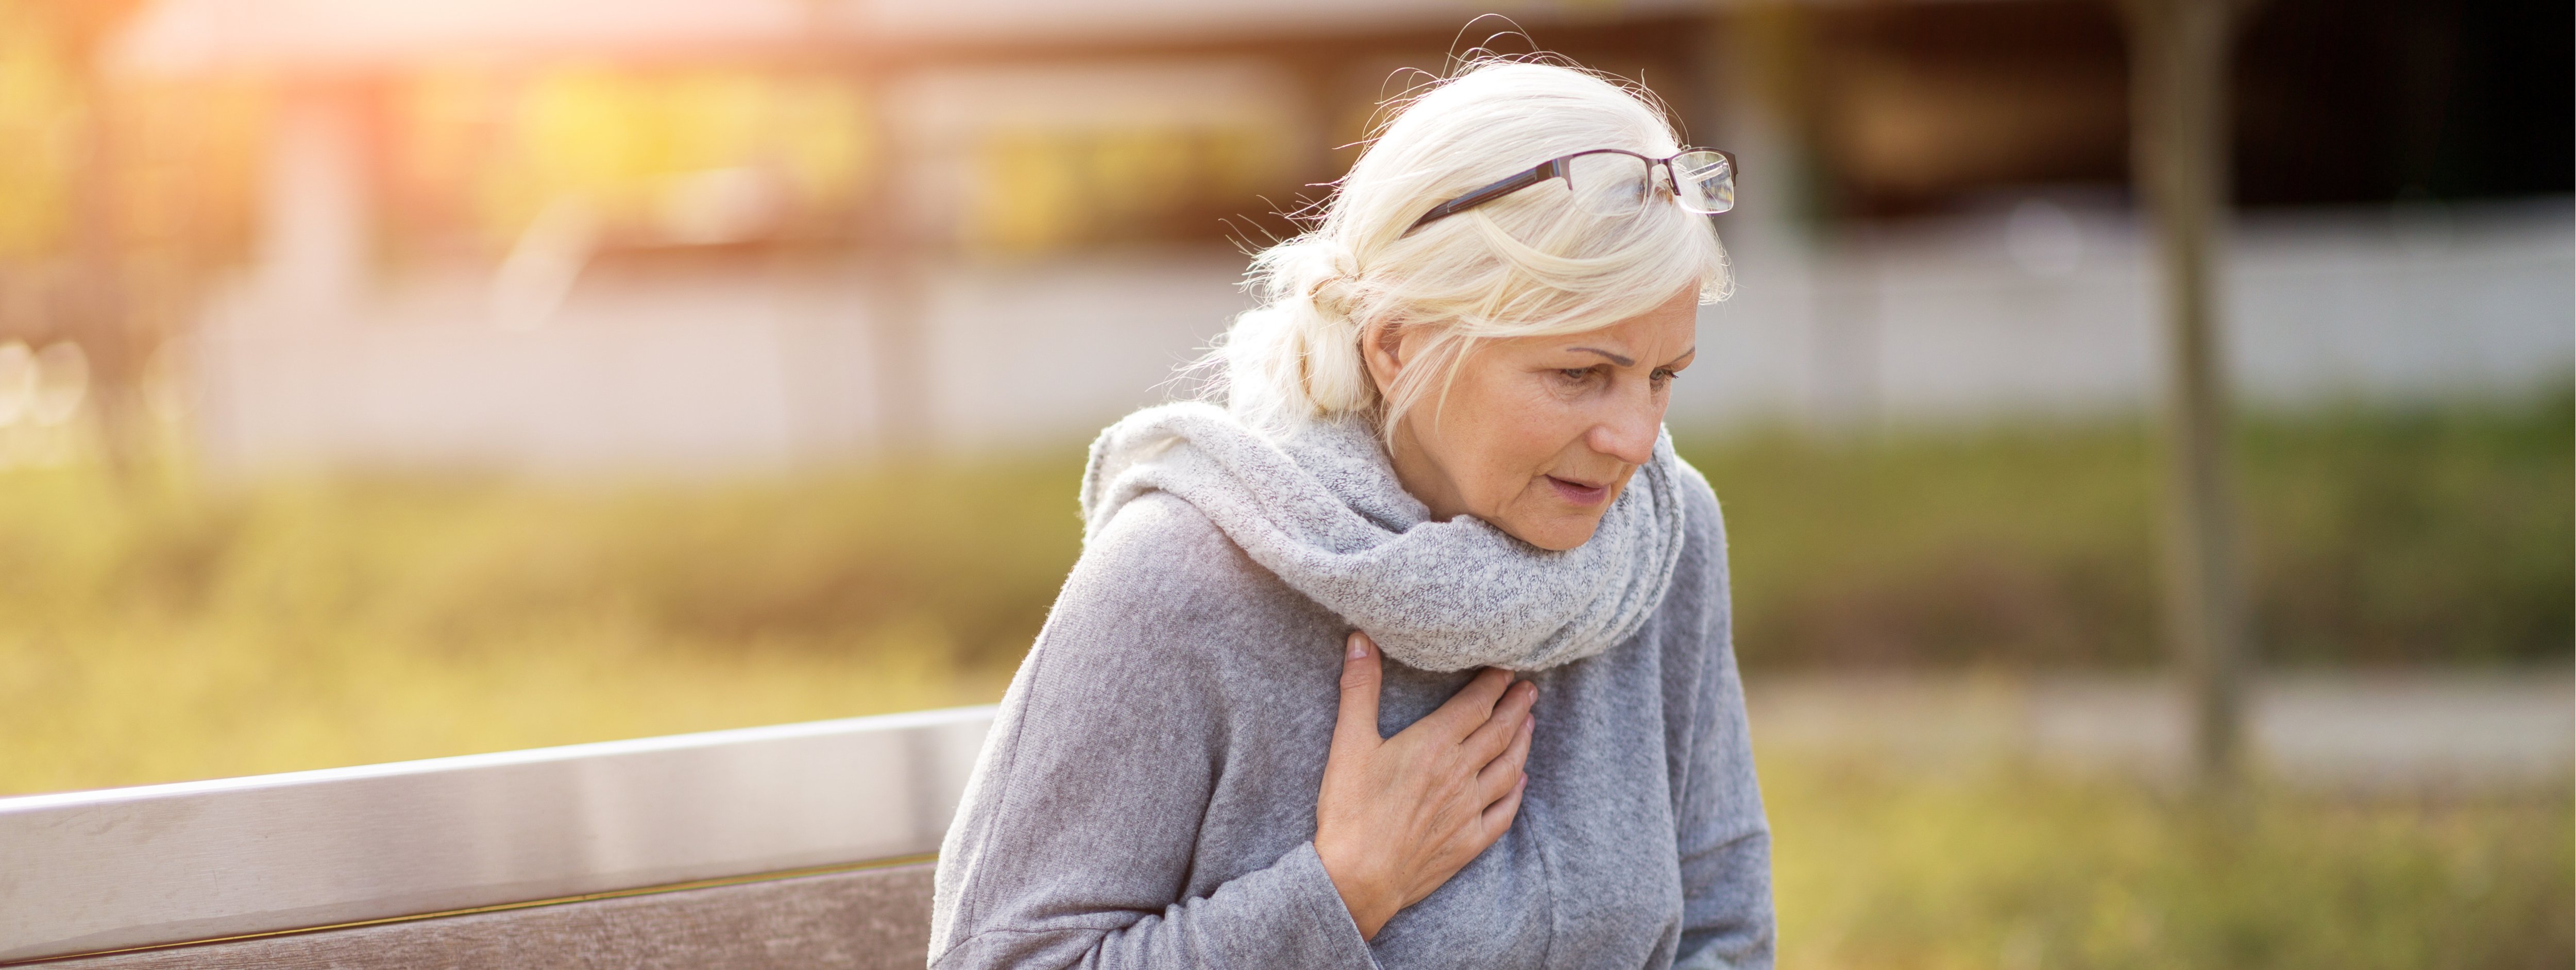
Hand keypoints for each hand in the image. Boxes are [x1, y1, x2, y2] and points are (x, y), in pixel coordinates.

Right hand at [1313, 631, 1535, 939]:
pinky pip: (1504, 812)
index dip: (1494, 684)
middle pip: (1499, 731)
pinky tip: (1519, 782)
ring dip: (1522, 742)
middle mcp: (1460, 773)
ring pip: (1507, 767)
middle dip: (1517, 706)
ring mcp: (1469, 809)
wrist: (1358, 878)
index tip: (1507, 669)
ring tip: (1530, 723)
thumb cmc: (1349, 811)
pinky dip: (1515, 792)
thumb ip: (1360, 688)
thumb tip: (1362, 638)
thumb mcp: (1349, 743)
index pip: (1476, 704)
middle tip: (1530, 689)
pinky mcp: (1469, 841)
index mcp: (1434, 744)